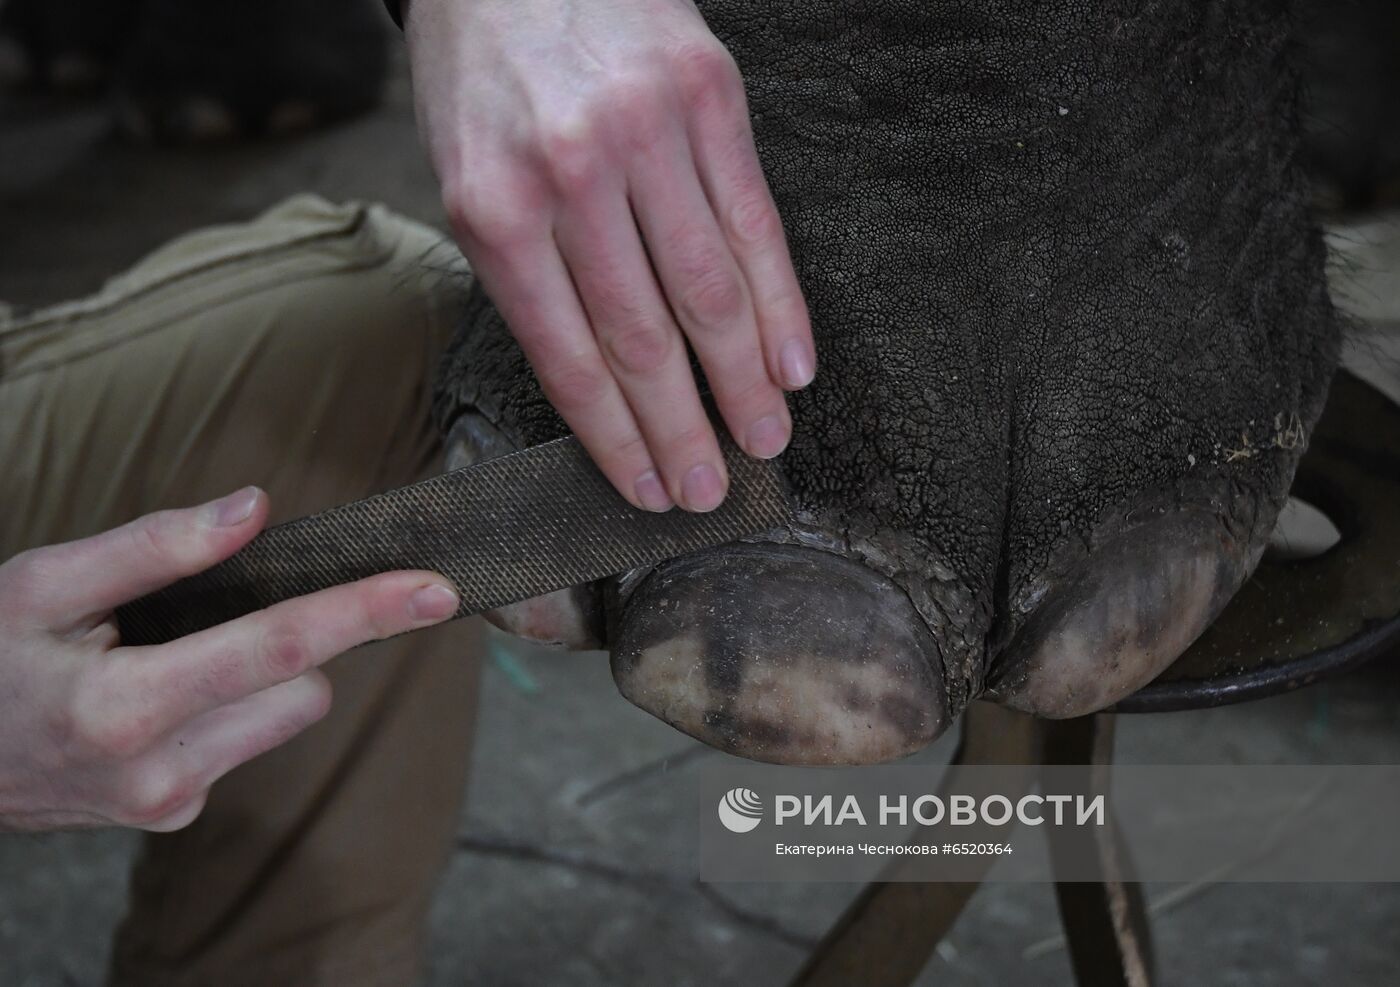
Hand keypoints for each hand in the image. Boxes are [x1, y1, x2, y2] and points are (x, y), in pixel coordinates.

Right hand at [0, 487, 459, 832]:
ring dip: (261, 676)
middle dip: (295, 638)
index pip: (277, 648)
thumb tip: (252, 509)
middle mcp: (161, 772)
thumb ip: (153, 548)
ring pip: (285, 716)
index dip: (364, 611)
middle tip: (229, 607)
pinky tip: (163, 695)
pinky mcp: (174, 815)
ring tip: (175, 655)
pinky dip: (229, 708)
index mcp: (125, 707)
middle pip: (303, 686)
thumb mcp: (43, 585)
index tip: (434, 590)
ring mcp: (170, 804)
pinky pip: (245, 741)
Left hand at [406, 0, 814, 511]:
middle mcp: (572, 173)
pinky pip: (755, 219)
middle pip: (645, 337)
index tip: (649, 490)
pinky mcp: (710, 96)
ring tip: (765, 441)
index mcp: (496, 207)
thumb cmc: (484, 79)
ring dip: (743, 381)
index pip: (569, 355)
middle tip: (713, 492)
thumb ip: (529, 274)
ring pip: (710, 288)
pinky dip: (780, 300)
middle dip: (683, 429)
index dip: (616, 437)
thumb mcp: (466, 178)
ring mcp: (647, 132)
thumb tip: (605, 383)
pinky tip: (794, 361)